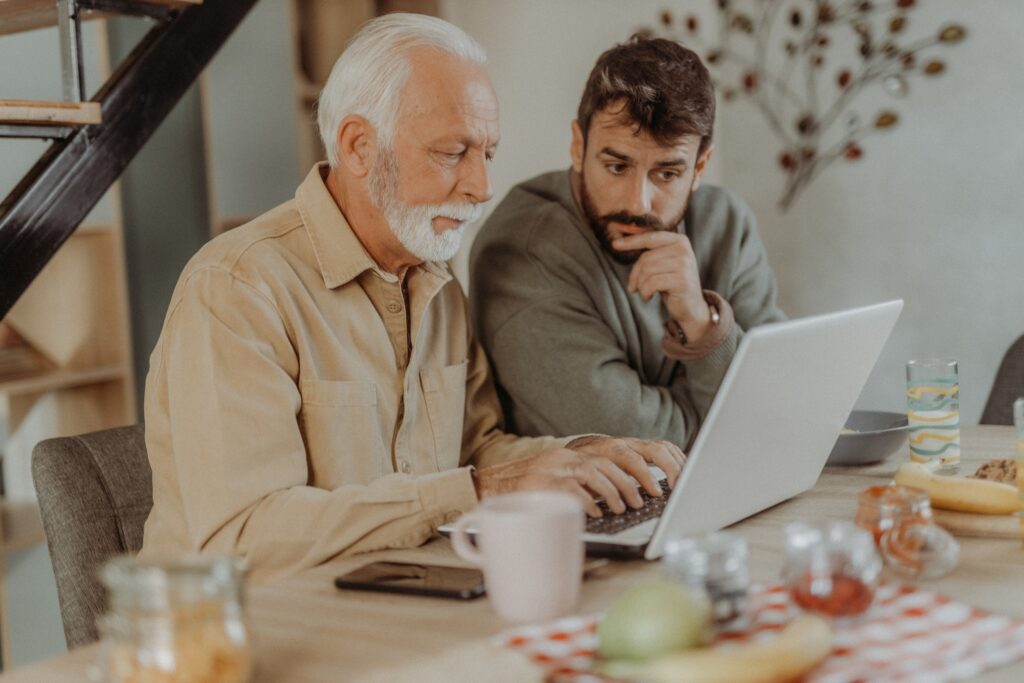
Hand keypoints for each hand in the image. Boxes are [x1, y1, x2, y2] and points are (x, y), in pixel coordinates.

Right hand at [474, 436, 685, 517]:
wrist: (483, 488)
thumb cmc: (523, 493)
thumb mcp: (556, 483)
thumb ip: (583, 486)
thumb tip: (618, 502)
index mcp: (572, 455)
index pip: (614, 452)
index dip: (639, 467)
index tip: (656, 483)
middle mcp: (564, 457)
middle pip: (609, 459)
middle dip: (633, 480)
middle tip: (644, 499)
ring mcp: (551, 468)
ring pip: (594, 471)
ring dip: (614, 491)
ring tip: (623, 508)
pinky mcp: (538, 481)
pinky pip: (571, 489)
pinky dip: (588, 502)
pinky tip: (596, 513)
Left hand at [613, 232, 710, 342]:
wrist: (691, 306)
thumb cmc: (672, 284)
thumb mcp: (662, 264)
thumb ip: (650, 252)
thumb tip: (618, 243)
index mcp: (679, 240)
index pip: (650, 238)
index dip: (631, 241)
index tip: (614, 244)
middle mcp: (683, 249)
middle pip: (646, 257)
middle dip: (635, 274)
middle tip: (634, 287)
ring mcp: (684, 264)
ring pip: (647, 270)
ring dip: (641, 285)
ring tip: (645, 292)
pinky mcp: (681, 280)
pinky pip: (651, 283)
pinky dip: (645, 292)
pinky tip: (649, 296)